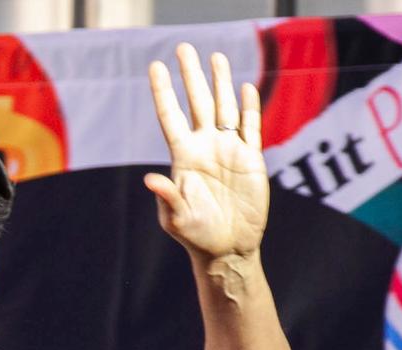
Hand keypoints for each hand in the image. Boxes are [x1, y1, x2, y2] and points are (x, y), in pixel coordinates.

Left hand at [146, 44, 268, 263]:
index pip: (170, 117)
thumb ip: (167, 197)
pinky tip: (244, 88)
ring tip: (216, 57)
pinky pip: (250, 128)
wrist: (228, 249)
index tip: (155, 66)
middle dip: (191, 76)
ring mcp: (228, 151)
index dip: (163, 92)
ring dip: (221, 83)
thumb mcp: (177, 219)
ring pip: (224, 109)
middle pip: (197, 104)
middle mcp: (205, 148)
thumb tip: (150, 179)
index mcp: (184, 158)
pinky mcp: (251, 160)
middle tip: (184, 47)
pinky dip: (248, 108)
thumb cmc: (197, 236)